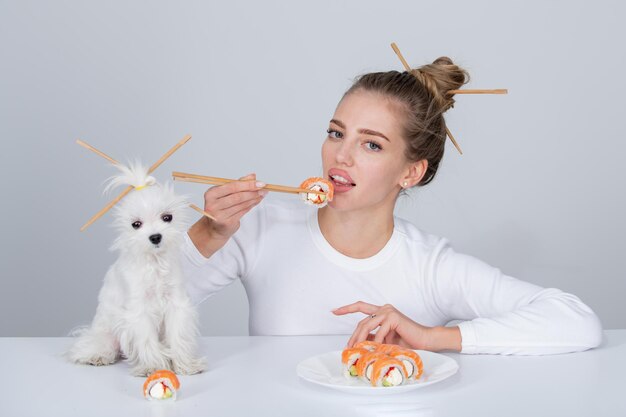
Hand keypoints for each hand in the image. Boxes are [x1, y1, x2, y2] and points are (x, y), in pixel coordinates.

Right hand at [188, 173, 265, 256]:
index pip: (232, 186)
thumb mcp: (226, 193)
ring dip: (254, 199)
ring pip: (242, 204)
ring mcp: (219, 215)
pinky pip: (243, 211)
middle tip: (263, 189)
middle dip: (253, 192)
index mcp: (211, 194)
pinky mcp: (226, 222)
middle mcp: (213, 204)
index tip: (259, 183)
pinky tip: (256, 201)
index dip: (248, 184)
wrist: (214, 227)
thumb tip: (252, 176)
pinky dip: (251, 205)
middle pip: (237, 196)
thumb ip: (239, 183)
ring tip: (262, 194)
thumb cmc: (220, 207)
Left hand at [332, 301, 460, 351]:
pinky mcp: (393, 317)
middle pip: (362, 321)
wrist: (424, 341)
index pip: (360, 306)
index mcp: (381, 312)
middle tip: (348, 347)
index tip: (334, 311)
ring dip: (361, 339)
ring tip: (358, 350)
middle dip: (354, 336)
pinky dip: (377, 341)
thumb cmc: (407, 341)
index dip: (347, 308)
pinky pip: (379, 331)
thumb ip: (373, 337)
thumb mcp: (385, 339)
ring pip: (367, 325)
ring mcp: (388, 311)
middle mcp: (384, 309)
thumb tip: (358, 344)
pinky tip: (377, 348)